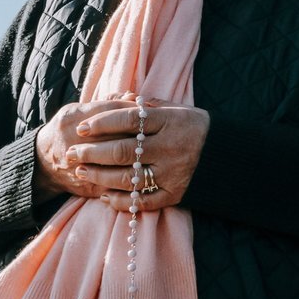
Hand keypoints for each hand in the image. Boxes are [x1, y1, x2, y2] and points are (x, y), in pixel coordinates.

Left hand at [56, 96, 210, 212]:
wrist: (227, 154)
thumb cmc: (194, 127)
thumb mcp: (176, 109)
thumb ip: (146, 105)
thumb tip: (115, 98)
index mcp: (169, 121)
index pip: (129, 120)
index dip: (102, 123)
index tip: (82, 128)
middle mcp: (169, 147)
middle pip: (122, 151)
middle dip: (92, 153)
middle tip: (71, 153)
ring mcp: (172, 172)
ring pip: (128, 178)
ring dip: (100, 177)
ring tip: (81, 171)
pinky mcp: (175, 193)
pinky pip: (143, 201)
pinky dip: (121, 201)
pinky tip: (104, 195)